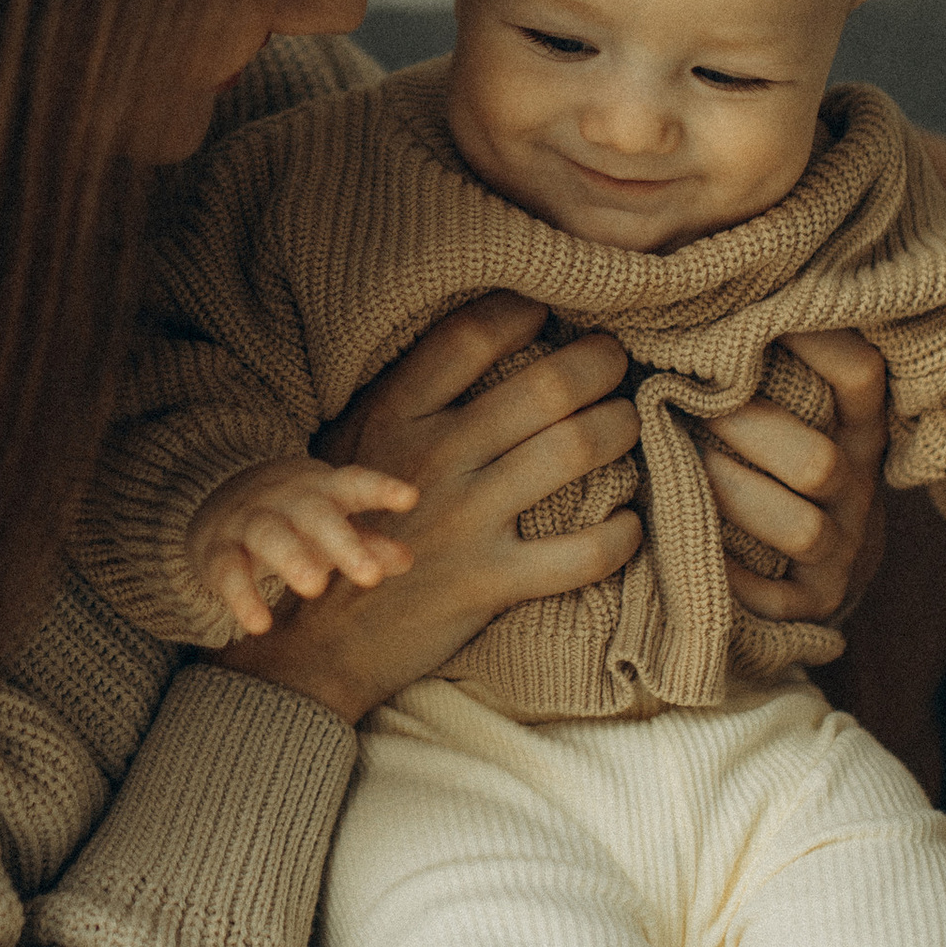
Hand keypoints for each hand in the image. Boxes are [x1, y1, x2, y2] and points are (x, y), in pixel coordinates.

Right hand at [183, 456, 418, 637]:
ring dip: (293, 559)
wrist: (215, 498)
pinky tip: (259, 625)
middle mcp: (285, 501)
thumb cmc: (293, 517)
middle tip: (370, 577)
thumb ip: (366, 542)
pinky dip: (242, 597)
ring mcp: (249, 522)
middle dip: (342, 542)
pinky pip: (229, 570)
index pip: (354, 484)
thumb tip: (405, 559)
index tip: (410, 497)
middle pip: (314, 514)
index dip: (381, 489)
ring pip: (270, 535)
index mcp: (321, 491)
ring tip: (315, 589)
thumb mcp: (331, 525)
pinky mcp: (218, 550)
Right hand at [211, 295, 642, 726]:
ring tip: (627, 422)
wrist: (316, 638)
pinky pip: (581, 554)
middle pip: (544, 389)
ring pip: (573, 452)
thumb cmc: (345, 528)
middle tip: (616, 359)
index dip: (524, 310)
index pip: (471, 336)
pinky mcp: (488, 582)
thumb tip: (483, 340)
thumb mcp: (355, 447)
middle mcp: (434, 459)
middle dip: (599, 363)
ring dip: (618, 429)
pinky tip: (630, 519)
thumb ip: (411, 400)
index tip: (552, 308)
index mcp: (394, 416)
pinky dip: (621, 534)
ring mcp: (464, 521)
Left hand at [700, 328, 887, 626]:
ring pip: (801, 528)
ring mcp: (844, 550)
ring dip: (733, 497)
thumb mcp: (795, 412)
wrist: (819, 571)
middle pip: (820, 462)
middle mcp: (859, 488)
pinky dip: (729, 573)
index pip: (861, 376)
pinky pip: (775, 597)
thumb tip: (694, 300)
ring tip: (678, 469)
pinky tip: (685, 541)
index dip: (818, 344)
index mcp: (858, 428)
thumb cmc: (778, 464)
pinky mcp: (816, 604)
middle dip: (747, 433)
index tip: (759, 317)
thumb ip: (762, 368)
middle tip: (687, 408)